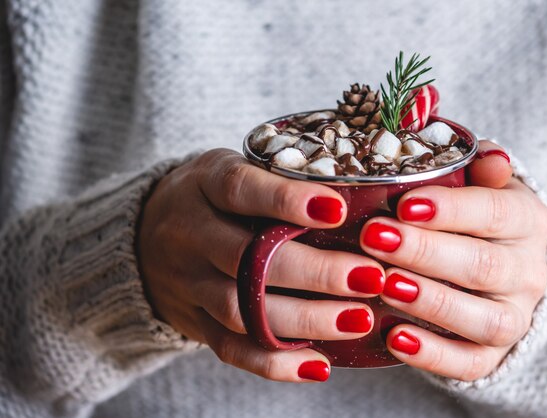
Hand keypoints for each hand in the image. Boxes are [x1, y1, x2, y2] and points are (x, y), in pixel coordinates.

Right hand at [137, 149, 385, 382]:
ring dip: (304, 319)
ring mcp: (188, 283)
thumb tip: (359, 194)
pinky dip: (274, 362)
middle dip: (314, 270)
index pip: (240, 189)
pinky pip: (230, 349)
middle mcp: (189, 233)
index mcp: (204, 184)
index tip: (338, 210)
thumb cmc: (210, 197)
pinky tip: (320, 364)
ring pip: (242, 309)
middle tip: (370, 275)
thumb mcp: (231, 168)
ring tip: (359, 318)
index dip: (286, 201)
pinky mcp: (193, 322)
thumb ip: (278, 179)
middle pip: (247, 258)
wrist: (143, 235)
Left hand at [359, 141, 546, 380]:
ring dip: (430, 302)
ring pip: (481, 318)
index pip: (495, 212)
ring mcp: (515, 318)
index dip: (450, 210)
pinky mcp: (494, 355)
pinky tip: (393, 338)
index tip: (403, 204)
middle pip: (482, 266)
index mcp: (527, 220)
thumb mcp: (483, 184)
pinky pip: (469, 363)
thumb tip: (489, 160)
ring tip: (384, 285)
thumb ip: (482, 166)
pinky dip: (433, 355)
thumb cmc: (476, 218)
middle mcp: (528, 272)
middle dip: (425, 252)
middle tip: (374, 237)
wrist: (502, 275)